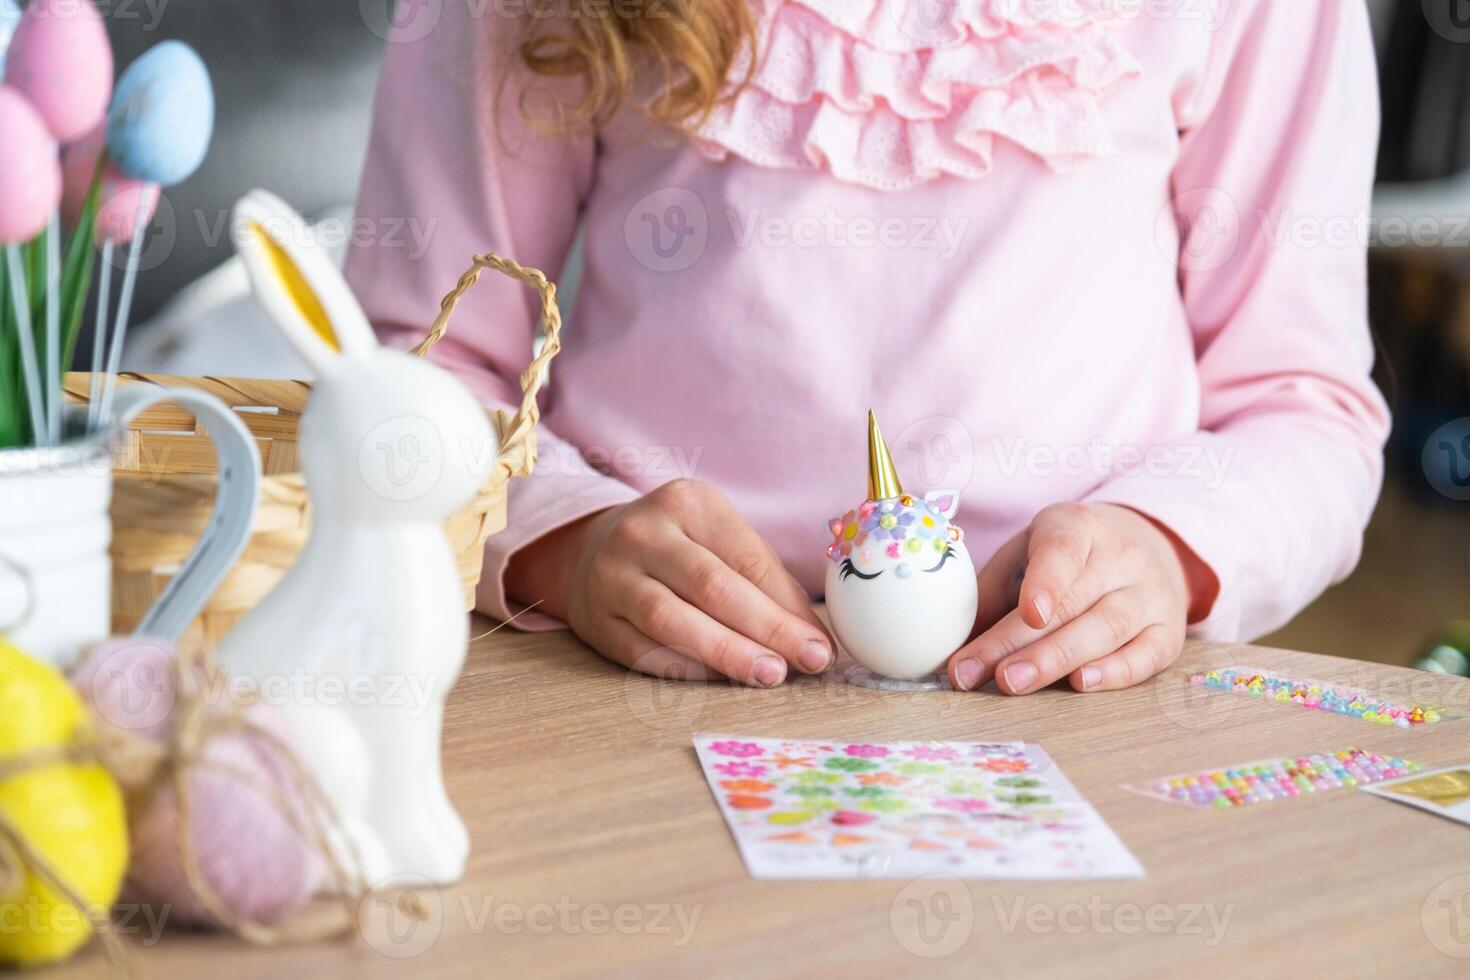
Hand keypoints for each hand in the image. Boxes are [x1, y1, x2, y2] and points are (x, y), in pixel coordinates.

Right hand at [505, 479, 833, 686]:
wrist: (591, 550)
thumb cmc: (677, 548)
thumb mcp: (717, 538)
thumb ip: (763, 579)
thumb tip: (814, 637)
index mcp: (687, 502)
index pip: (747, 558)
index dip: (788, 605)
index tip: (822, 644)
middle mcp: (644, 533)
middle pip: (712, 586)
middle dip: (767, 629)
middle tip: (806, 662)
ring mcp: (612, 576)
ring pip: (672, 619)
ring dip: (727, 653)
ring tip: (769, 674)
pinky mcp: (595, 619)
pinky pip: (643, 651)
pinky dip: (686, 668)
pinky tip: (720, 681)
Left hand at [946, 502, 1215, 693]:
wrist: (1143, 546)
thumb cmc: (1064, 558)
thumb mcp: (1025, 554)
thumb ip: (992, 591)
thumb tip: (952, 644)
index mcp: (1076, 526)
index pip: (1062, 550)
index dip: (1046, 582)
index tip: (1028, 613)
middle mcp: (1121, 556)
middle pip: (1073, 603)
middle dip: (1021, 642)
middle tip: (984, 672)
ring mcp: (1150, 593)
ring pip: (1106, 629)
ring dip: (1056, 661)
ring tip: (1013, 683)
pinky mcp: (1168, 631)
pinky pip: (1146, 655)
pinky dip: (1114, 672)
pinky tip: (1080, 685)